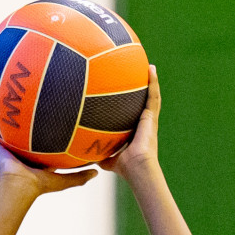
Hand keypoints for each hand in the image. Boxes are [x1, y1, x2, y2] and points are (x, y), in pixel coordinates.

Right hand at [0, 111, 96, 198]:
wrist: (21, 188)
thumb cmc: (41, 185)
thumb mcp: (64, 179)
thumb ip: (80, 176)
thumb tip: (98, 173)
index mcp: (32, 155)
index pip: (36, 139)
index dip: (40, 127)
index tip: (45, 113)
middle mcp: (18, 150)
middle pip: (16, 131)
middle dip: (17, 118)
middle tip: (19, 100)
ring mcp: (5, 149)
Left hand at [100, 65, 160, 182]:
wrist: (137, 167)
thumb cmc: (124, 167)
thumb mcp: (106, 157)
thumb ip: (96, 152)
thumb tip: (80, 154)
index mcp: (135, 131)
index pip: (133, 114)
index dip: (132, 104)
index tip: (127, 93)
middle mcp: (144, 123)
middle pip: (144, 102)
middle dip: (143, 88)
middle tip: (140, 73)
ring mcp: (149, 119)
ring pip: (151, 96)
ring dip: (151, 81)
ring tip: (149, 66)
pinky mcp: (152, 117)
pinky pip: (153, 95)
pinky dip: (153, 82)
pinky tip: (151, 69)